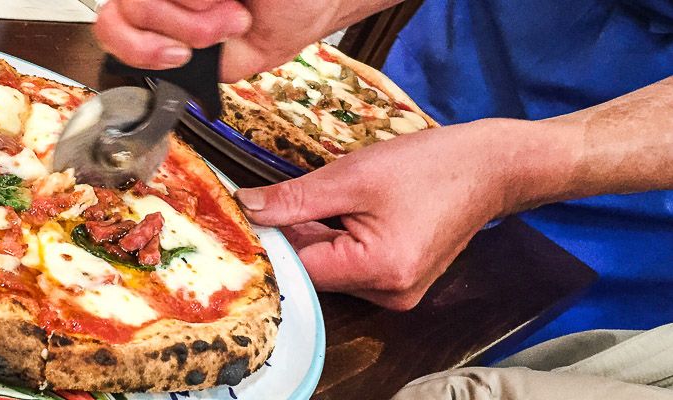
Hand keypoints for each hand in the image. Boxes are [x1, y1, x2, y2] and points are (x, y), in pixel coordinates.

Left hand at [93, 0, 399, 80]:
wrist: (320, 1)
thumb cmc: (284, 18)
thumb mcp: (231, 62)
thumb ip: (189, 69)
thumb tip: (159, 74)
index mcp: (164, 16)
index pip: (112, 26)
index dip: (134, 46)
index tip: (177, 56)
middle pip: (126, 10)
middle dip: (175, 32)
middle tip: (215, 33)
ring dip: (197, 16)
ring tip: (232, 13)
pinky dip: (207, 1)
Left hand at [235, 119, 537, 309]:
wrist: (491, 167)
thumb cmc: (432, 166)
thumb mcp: (353, 175)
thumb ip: (294, 198)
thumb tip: (247, 209)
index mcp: (379, 271)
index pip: (299, 268)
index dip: (269, 240)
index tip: (246, 213)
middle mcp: (388, 295)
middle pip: (314, 269)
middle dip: (294, 233)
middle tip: (283, 194)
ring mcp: (396, 293)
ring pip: (330, 266)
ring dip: (317, 233)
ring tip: (334, 197)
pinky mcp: (399, 282)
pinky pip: (351, 264)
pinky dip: (339, 237)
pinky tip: (349, 209)